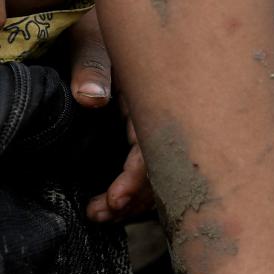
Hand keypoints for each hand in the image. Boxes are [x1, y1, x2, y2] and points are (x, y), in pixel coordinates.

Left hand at [69, 8, 153, 222]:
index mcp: (151, 103)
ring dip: (130, 203)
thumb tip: (91, 98)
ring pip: (156, 181)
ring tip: (99, 214)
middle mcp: (158, 122)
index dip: (136, 179)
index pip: (153, 150)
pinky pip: (150, 178)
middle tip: (103, 213)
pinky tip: (112, 207)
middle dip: (132, 200)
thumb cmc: (98, 38)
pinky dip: (132, 197)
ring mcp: (155, 135)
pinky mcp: (146, 143)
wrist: (105, 36)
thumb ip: (92, 69)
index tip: (116, 199)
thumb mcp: (92, 47)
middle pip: (159, 173)